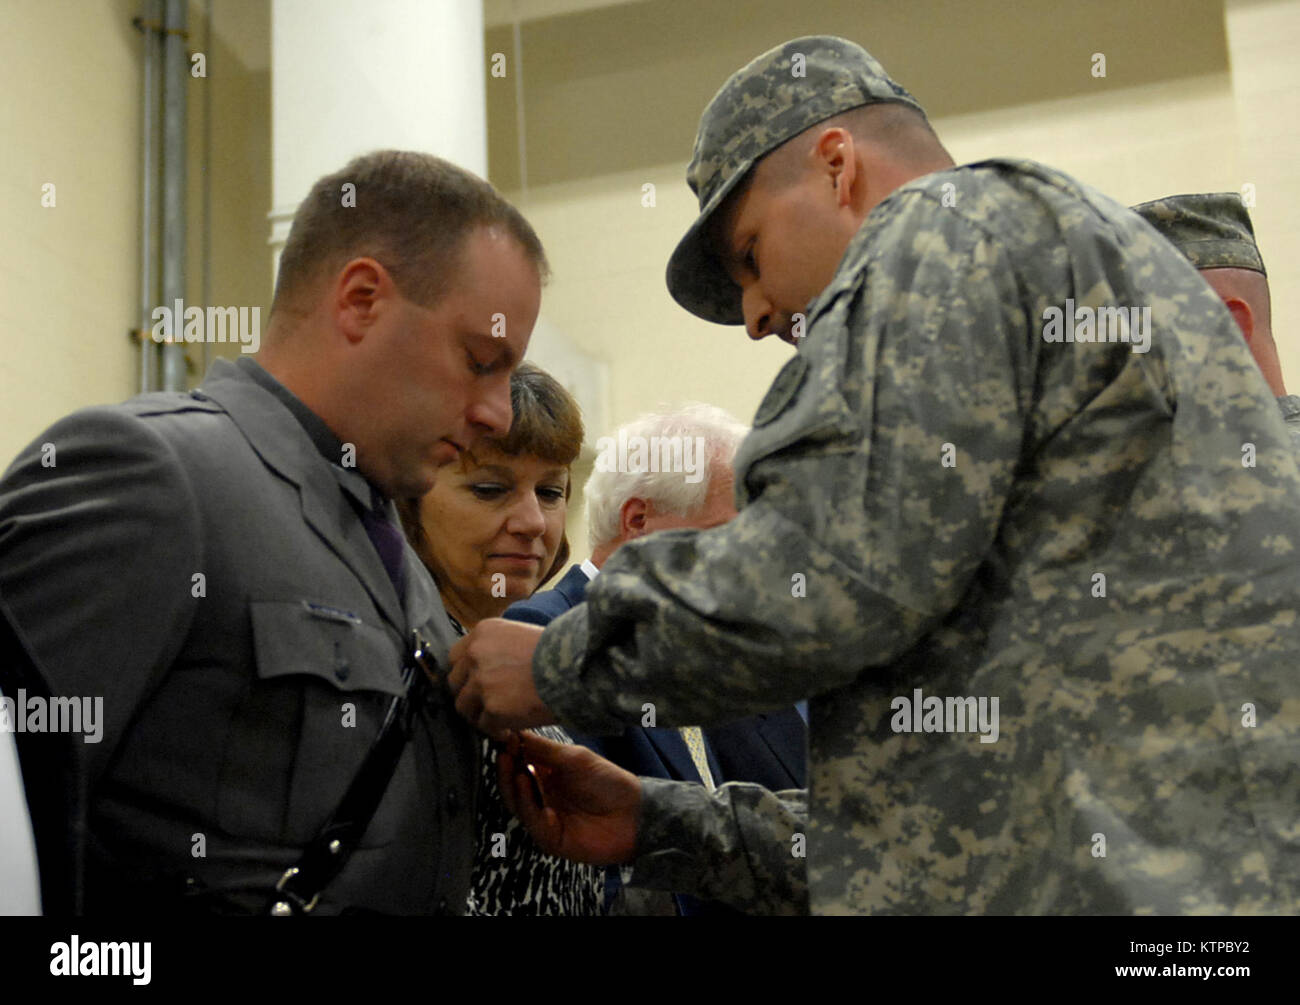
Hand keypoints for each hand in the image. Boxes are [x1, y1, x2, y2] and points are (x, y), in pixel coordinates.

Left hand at [448, 618, 555, 737]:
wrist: (574, 670)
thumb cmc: (558, 652)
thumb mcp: (520, 635)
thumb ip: (496, 649)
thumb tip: (486, 668)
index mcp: (482, 633)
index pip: (456, 657)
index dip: (465, 673)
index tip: (474, 683)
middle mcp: (475, 655)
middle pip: (454, 682)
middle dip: (468, 695)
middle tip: (486, 704)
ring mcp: (480, 683)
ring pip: (463, 707)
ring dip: (479, 715)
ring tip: (499, 719)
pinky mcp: (491, 709)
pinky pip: (484, 726)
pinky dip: (496, 730)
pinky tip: (511, 727)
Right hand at [497, 731, 640, 865]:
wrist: (632, 814)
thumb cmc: (607, 782)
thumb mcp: (574, 758)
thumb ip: (544, 748)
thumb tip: (514, 730)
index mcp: (547, 775)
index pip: (520, 762)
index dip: (511, 750)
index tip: (503, 734)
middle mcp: (541, 796)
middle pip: (513, 783)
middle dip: (506, 767)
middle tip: (502, 750)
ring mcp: (544, 817)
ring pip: (517, 802)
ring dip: (512, 783)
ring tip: (511, 764)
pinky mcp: (549, 837)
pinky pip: (532, 820)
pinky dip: (526, 802)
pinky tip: (526, 783)